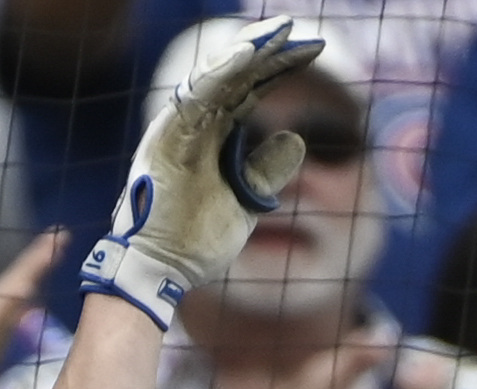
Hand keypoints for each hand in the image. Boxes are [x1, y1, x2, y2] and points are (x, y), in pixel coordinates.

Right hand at [82, 19, 318, 327]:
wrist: (163, 273)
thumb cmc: (195, 242)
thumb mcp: (246, 202)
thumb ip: (267, 171)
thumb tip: (297, 138)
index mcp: (215, 133)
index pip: (251, 87)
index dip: (280, 66)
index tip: (313, 48)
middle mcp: (197, 123)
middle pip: (236, 73)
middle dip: (268, 48)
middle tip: (299, 27)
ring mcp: (181, 127)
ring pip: (217, 75)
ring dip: (248, 51)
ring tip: (278, 33)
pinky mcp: (167, 136)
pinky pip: (196, 95)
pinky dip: (221, 72)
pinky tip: (247, 55)